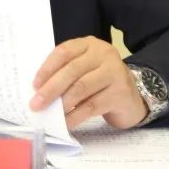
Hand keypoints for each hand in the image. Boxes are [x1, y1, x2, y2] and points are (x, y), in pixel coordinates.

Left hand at [28, 36, 147, 129]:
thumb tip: (39, 90)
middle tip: (36, 104)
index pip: (65, 52)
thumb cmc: (101, 83)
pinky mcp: (120, 94)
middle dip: (51, 88)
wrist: (133, 98)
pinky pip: (92, 106)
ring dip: (62, 104)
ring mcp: (115, 73)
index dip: (47, 68)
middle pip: (72, 70)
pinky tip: (65, 123)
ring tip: (49, 115)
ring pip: (81, 88)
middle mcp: (104, 55)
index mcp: (90, 45)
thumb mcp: (85, 69)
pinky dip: (75, 116)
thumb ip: (66, 72)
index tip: (34, 84)